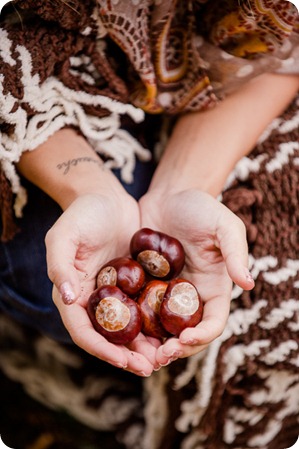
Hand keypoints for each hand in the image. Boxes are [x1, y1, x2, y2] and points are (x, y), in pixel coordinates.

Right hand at [46, 191, 158, 375]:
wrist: (107, 197)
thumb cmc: (82, 214)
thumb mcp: (64, 235)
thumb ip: (60, 266)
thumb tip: (66, 298)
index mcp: (72, 293)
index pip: (82, 330)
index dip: (100, 349)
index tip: (123, 360)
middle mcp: (93, 299)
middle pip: (107, 336)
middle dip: (126, 355)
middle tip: (149, 367)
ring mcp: (114, 293)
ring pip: (128, 328)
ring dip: (143, 345)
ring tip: (164, 356)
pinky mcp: (133, 284)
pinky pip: (143, 308)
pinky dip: (154, 323)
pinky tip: (172, 331)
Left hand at [139, 189, 253, 365]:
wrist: (168, 195)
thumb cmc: (200, 208)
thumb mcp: (224, 225)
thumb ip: (235, 252)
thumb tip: (247, 283)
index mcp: (214, 288)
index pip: (213, 323)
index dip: (202, 336)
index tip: (184, 338)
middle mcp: (190, 297)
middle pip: (185, 334)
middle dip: (174, 349)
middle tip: (156, 357)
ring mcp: (166, 293)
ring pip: (160, 330)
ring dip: (150, 346)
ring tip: (136, 353)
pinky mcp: (144, 286)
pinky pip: (138, 310)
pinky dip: (132, 324)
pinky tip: (118, 329)